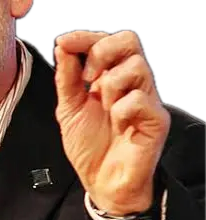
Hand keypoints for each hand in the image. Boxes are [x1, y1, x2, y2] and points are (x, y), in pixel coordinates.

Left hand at [53, 30, 170, 215]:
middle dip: (102, 51)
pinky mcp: (156, 120)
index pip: (106, 41)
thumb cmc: (89, 146)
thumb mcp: (68, 108)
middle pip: (129, 41)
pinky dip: (122, 109)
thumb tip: (63, 46)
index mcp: (110, 77)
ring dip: (110, 85)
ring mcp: (146, 100)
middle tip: (87, 78)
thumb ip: (67, 78)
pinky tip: (117, 123)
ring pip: (136, 66)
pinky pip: (140, 99)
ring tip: (104, 108)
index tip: (63, 42)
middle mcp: (131, 83)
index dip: (85, 37)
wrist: (100, 182)